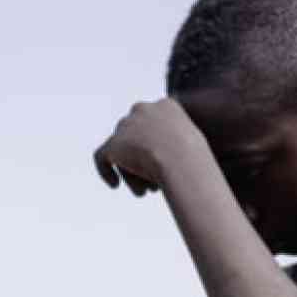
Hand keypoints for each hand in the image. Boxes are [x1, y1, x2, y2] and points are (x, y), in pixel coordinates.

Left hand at [93, 98, 207, 197]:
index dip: (154, 144)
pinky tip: (115, 185)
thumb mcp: (194, 148)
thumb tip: (168, 159)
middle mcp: (143, 109)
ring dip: (131, 170)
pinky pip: (101, 156)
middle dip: (142, 158)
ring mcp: (126, 125)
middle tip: (152, 180)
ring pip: (122, 149)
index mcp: (166, 105)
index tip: (159, 162)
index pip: (152, 123)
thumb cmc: (195, 160)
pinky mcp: (113, 143)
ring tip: (142, 190)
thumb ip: (179, 146)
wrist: (181, 160)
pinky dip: (106, 171)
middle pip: (136, 136)